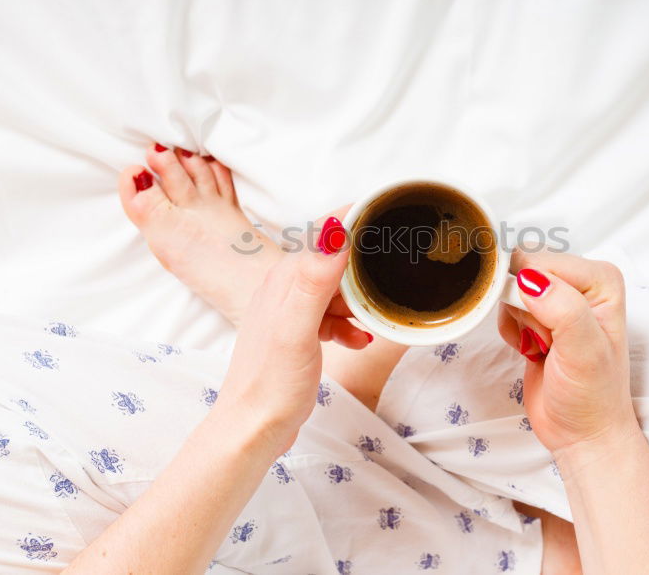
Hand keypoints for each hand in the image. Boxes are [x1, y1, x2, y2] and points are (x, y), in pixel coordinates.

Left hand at [216, 214, 369, 454]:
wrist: (253, 429)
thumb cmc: (272, 383)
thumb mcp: (297, 330)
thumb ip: (314, 280)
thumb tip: (334, 232)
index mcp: (284, 278)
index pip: (324, 233)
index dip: (357, 221)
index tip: (391, 219)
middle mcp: (284, 288)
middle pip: (333, 258)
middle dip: (365, 265)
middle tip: (394, 276)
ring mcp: (289, 311)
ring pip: (335, 288)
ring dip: (358, 300)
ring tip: (375, 318)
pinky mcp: (296, 334)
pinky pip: (329, 316)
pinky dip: (348, 324)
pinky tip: (359, 340)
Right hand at [498, 250, 636, 459]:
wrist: (582, 432)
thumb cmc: (593, 396)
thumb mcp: (585, 353)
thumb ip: (564, 310)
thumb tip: (531, 280)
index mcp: (601, 280)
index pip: (544, 262)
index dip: (533, 295)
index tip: (546, 330)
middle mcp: (582, 283)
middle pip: (525, 270)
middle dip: (522, 307)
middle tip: (546, 340)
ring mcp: (559, 299)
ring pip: (512, 288)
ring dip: (516, 321)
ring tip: (541, 347)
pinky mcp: (539, 316)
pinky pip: (506, 306)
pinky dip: (509, 329)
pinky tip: (530, 349)